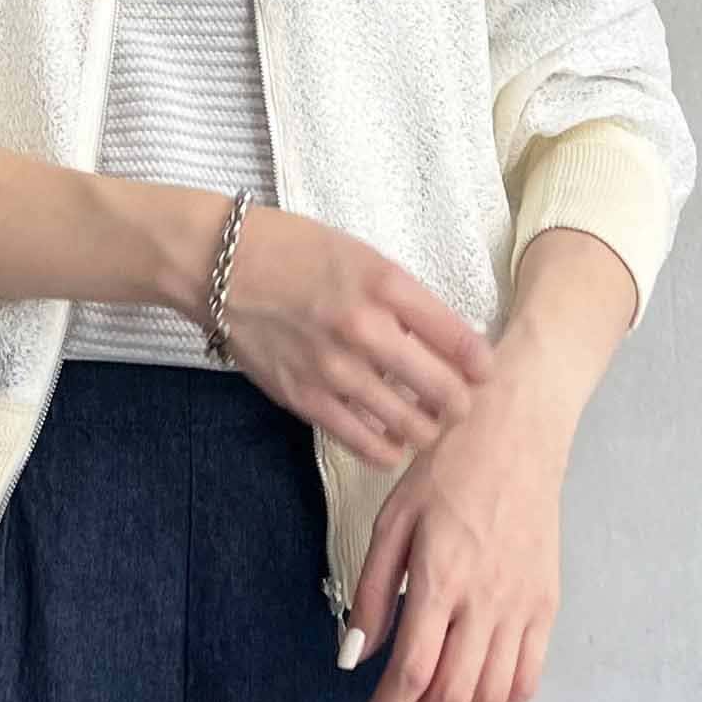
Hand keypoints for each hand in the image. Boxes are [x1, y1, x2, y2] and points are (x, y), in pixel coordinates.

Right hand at [209, 204, 496, 469]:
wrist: (220, 265)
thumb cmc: (293, 252)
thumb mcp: (362, 257)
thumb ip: (405, 299)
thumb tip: (450, 344)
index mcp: (386, 285)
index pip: (462, 341)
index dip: (482, 365)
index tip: (481, 371)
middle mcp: (365, 329)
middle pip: (445, 392)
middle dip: (461, 405)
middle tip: (456, 403)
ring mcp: (334, 369)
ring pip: (411, 427)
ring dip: (427, 430)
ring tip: (423, 421)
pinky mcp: (305, 398)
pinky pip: (366, 444)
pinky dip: (388, 449)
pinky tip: (389, 437)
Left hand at [341, 335, 576, 701]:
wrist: (517, 432)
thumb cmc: (446, 469)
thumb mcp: (391, 520)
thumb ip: (372, 594)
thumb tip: (352, 657)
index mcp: (441, 579)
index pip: (412, 674)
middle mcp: (488, 602)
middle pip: (453, 698)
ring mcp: (524, 607)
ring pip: (495, 699)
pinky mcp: (547, 606)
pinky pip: (530, 679)